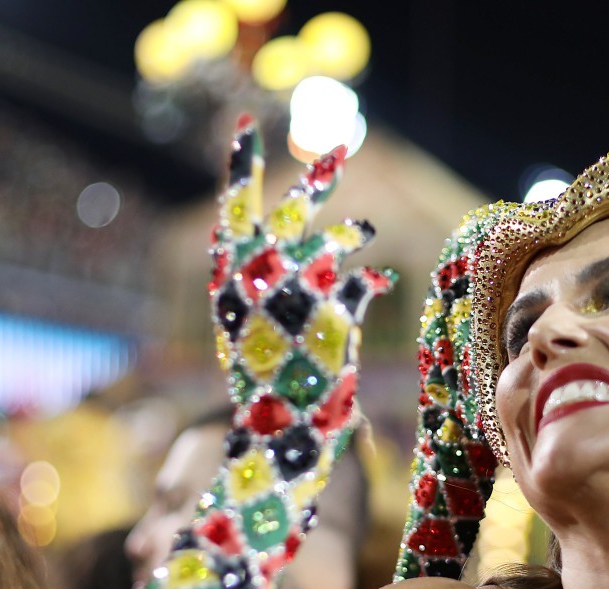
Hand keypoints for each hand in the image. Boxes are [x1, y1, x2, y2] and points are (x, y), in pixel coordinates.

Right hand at [210, 115, 392, 458]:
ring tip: (363, 233)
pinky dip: (374, 276)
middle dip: (316, 178)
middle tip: (339, 151)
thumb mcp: (251, 330)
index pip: (231, 213)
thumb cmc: (268, 391)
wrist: (281, 441)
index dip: (241, 168)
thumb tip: (255, 240)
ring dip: (353, 234)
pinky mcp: (334, 312)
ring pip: (336, 241)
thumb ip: (256, 283)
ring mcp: (296, 295)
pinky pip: (364, 277)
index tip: (247, 127)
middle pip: (290, 212)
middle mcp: (258, 282)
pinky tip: (380, 279)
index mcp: (228, 285)